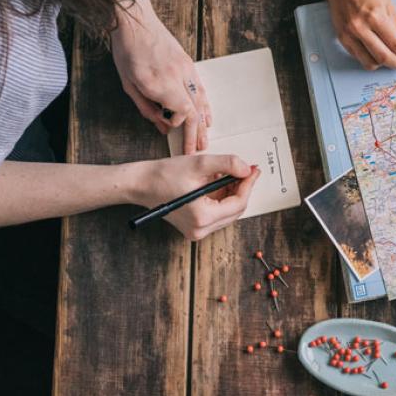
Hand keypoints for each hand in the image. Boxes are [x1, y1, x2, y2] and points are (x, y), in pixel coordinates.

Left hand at [110, 0, 211, 151]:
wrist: (136, 20)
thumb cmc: (127, 51)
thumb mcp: (128, 83)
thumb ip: (146, 107)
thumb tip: (163, 126)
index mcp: (160, 82)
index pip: (181, 112)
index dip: (176, 123)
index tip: (167, 125)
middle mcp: (178, 76)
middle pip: (195, 111)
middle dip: (195, 133)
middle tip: (197, 151)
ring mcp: (187, 69)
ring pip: (201, 101)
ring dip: (203, 123)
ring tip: (205, 139)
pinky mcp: (189, 64)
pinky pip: (201, 89)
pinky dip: (205, 105)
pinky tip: (207, 117)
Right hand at [132, 153, 258, 239]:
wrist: (142, 184)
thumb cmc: (165, 175)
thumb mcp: (200, 164)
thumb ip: (228, 164)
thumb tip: (247, 169)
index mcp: (203, 218)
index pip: (238, 204)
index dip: (248, 185)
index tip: (253, 169)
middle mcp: (200, 230)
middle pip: (235, 210)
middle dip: (242, 188)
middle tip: (247, 170)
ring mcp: (196, 230)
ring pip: (227, 211)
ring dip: (232, 192)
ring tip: (228, 173)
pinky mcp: (193, 226)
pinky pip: (216, 212)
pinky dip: (221, 197)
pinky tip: (217, 182)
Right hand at [324, 0, 395, 70]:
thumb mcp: (388, 4)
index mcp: (376, 16)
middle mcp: (360, 27)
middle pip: (383, 57)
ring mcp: (349, 34)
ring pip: (369, 63)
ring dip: (382, 63)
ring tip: (387, 55)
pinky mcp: (342, 38)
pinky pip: (358, 57)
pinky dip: (369, 57)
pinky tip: (374, 50)